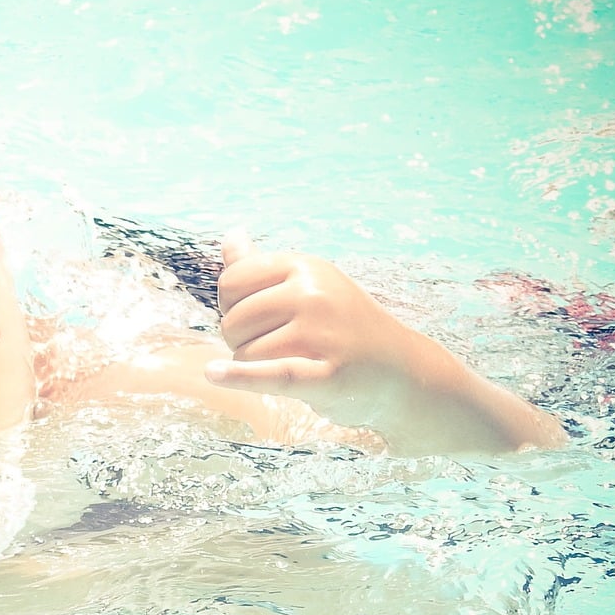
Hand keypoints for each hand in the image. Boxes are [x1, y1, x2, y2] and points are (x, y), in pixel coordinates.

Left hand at [201, 230, 565, 453]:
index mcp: (306, 267)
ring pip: (246, 355)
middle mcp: (313, 294)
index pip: (232, 281)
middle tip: (279, 348)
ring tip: (295, 364)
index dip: (231, 306)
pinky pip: (271, 375)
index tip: (255, 318)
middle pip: (234, 321)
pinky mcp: (327, 375)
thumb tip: (231, 236)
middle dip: (242, 341)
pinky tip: (212, 375)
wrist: (402, 374)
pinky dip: (240, 379)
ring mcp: (322, 333)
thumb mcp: (309, 287)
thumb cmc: (343, 329)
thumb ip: (262, 266)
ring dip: (256, 369)